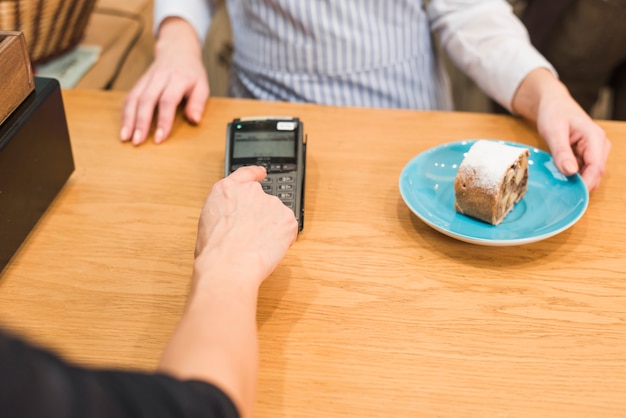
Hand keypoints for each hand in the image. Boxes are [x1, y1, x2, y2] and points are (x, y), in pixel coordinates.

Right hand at [120, 17, 208, 145]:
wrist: (178, 50)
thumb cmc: (191, 73)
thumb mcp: (202, 85)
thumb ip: (198, 103)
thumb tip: (195, 120)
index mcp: (178, 79)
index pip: (168, 101)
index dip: (163, 121)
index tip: (159, 138)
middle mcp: (160, 78)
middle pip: (146, 100)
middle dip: (140, 123)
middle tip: (137, 141)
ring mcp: (147, 79)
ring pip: (134, 98)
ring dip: (128, 119)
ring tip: (125, 137)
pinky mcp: (139, 82)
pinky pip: (129, 97)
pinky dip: (125, 113)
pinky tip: (123, 128)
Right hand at [195, 166, 298, 286]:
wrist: (229, 263)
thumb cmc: (214, 249)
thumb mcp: (206, 220)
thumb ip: (224, 211)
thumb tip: (232, 219)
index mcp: (227, 190)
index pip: (245, 175)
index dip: (255, 174)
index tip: (261, 173)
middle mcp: (251, 192)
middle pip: (262, 202)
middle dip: (260, 218)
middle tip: (250, 237)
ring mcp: (272, 204)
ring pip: (276, 217)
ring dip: (271, 229)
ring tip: (256, 246)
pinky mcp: (287, 219)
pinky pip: (288, 230)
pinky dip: (282, 240)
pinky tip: (268, 249)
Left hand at [512, 69, 610, 191]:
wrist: (553, 104)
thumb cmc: (554, 113)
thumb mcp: (554, 132)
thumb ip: (562, 152)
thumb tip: (571, 172)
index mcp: (594, 138)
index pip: (597, 167)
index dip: (587, 183)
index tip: (574, 195)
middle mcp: (599, 145)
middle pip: (596, 172)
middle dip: (582, 184)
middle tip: (562, 192)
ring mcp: (595, 150)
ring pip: (590, 172)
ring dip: (577, 180)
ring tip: (560, 184)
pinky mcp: (587, 153)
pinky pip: (583, 169)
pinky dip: (574, 175)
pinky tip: (561, 177)